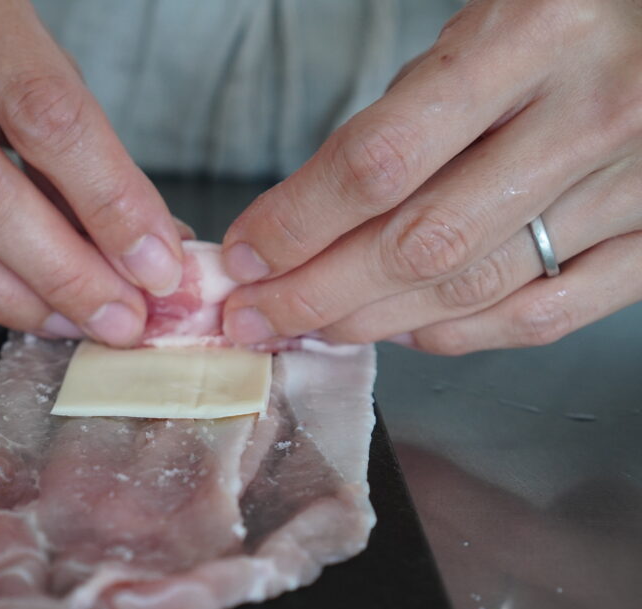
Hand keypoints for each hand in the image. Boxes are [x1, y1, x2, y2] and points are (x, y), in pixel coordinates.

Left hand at [221, 0, 641, 353]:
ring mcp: (635, 186)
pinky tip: (405, 330)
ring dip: (373, 322)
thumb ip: (405, 116)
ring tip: (312, 326)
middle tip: (256, 316)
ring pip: (474, 288)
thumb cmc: (574, 18)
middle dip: (316, 293)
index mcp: (531, 38)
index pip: (381, 160)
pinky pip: (542, 315)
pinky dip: (459, 336)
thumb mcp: (483, 27)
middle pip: (419, 243)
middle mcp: (588, 115)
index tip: (247, 256)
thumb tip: (310, 214)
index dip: (297, 222)